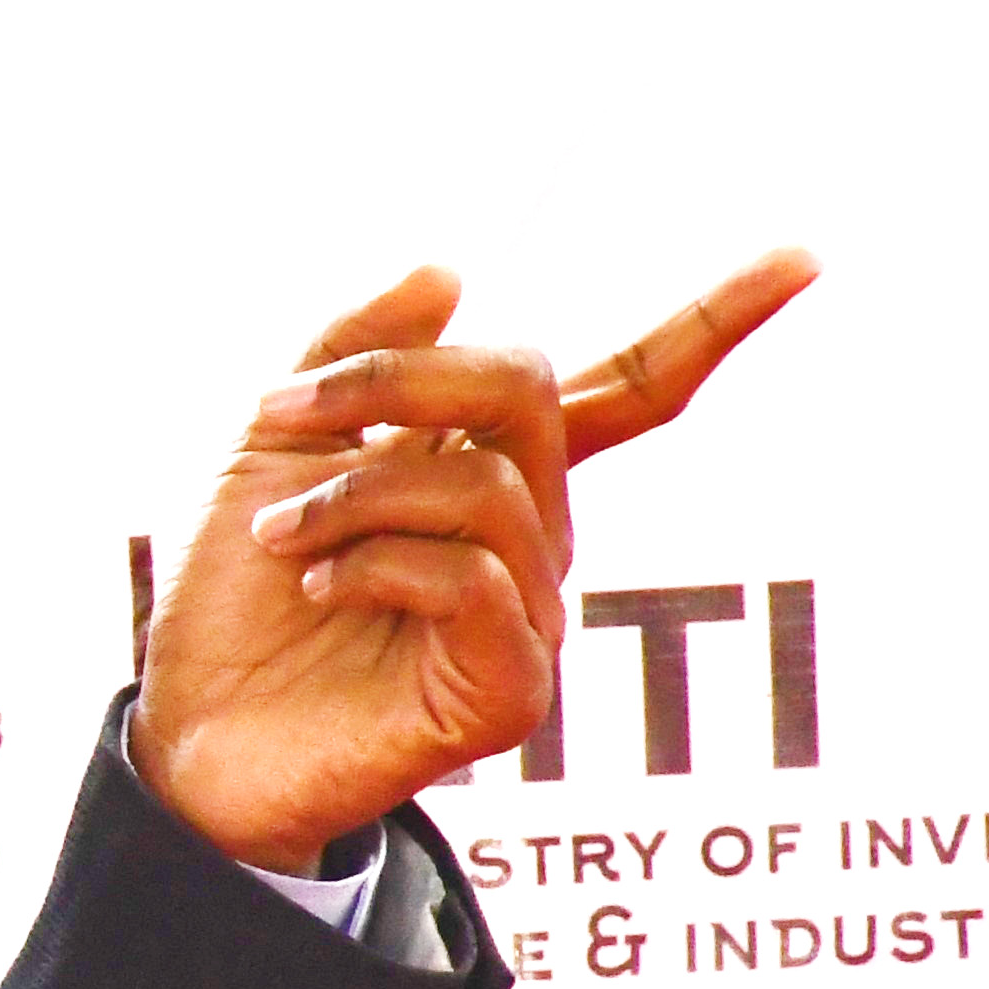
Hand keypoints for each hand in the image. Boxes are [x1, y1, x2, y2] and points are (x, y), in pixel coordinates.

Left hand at [135, 251, 817, 873]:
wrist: (183, 732)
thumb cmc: (229, 596)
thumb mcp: (270, 446)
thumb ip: (352, 356)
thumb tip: (448, 270)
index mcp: (492, 474)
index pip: (629, 388)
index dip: (715, 321)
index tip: (805, 256)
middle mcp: (531, 541)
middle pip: (533, 393)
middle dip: (395, 382)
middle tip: (284, 415)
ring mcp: (530, 617)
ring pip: (489, 489)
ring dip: (355, 493)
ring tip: (280, 538)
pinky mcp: (510, 691)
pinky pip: (478, 580)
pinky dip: (381, 563)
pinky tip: (321, 591)